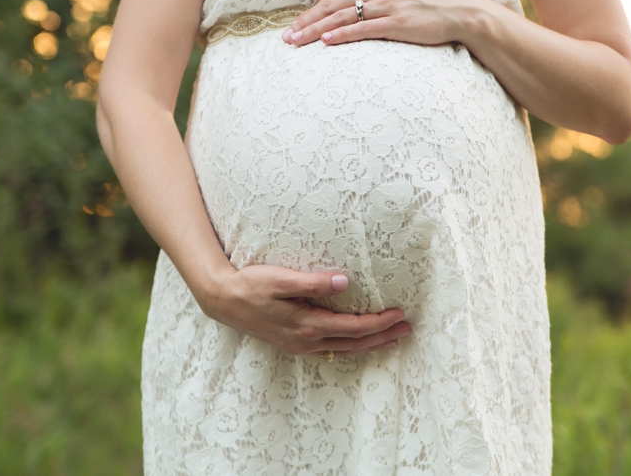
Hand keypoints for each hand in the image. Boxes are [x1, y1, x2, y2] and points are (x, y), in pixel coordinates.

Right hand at [198, 263, 411, 356]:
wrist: (222, 301)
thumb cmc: (250, 285)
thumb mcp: (279, 279)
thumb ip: (312, 282)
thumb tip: (346, 281)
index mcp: (306, 325)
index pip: (353, 328)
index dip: (379, 322)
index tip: (400, 313)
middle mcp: (306, 341)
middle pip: (354, 344)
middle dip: (383, 337)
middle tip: (408, 329)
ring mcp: (300, 346)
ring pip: (344, 350)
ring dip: (370, 345)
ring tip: (393, 338)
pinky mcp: (294, 344)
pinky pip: (331, 350)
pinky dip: (351, 347)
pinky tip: (358, 342)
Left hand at [279, 0, 488, 47]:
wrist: (455, 9)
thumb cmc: (421, 3)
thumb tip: (336, 8)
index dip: (309, 13)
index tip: (292, 27)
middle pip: (331, 8)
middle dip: (305, 23)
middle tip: (286, 38)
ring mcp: (385, 5)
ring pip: (342, 18)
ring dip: (316, 31)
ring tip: (297, 42)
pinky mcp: (396, 22)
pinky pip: (363, 29)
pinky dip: (343, 35)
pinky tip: (326, 42)